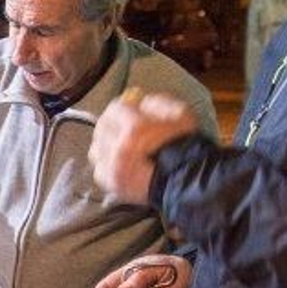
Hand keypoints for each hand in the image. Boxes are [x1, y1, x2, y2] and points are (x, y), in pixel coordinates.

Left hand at [88, 89, 200, 203]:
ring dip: (106, 144)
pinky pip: (99, 169)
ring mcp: (112, 169)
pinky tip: (118, 163)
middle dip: (112, 123)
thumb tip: (140, 102)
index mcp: (135, 129)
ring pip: (97, 149)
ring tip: (120, 145)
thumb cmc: (187, 147)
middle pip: (102, 128)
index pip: (115, 109)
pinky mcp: (111, 185)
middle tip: (124, 126)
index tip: (130, 107)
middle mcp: (118, 149)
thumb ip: (158, 102)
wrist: (190, 182)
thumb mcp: (181, 114)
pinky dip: (106, 164)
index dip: (123, 106)